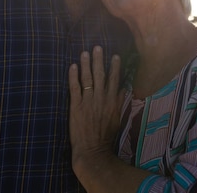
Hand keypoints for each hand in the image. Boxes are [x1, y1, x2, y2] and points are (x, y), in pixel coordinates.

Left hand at [68, 47, 123, 170]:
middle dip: (99, 60)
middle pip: (100, 75)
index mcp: (112, 101)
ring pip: (87, 78)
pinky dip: (73, 76)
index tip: (115, 55)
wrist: (93, 150)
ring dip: (86, 64)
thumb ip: (119, 102)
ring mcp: (88, 101)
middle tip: (97, 47)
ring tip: (84, 52)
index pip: (114, 80)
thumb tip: (124, 88)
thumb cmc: (106, 135)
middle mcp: (101, 98)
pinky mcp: (75, 106)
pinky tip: (72, 66)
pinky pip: (74, 87)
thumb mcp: (117, 118)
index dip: (114, 67)